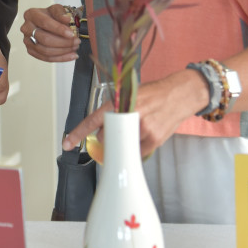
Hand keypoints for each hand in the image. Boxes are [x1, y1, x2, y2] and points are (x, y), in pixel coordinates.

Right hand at [20, 4, 79, 61]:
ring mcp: (27, 41)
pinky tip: (71, 55)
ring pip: (45, 51)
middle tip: (76, 42)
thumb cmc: (51, 15)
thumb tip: (66, 19)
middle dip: (63, 42)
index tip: (71, 34)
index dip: (59, 29)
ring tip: (75, 48)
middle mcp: (26, 28)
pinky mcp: (31, 50)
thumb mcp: (57, 9)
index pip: (45, 23)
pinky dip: (60, 58)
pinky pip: (46, 58)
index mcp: (31, 14)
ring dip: (63, 51)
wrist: (46, 22)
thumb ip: (61, 13)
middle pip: (45, 39)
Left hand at [62, 70, 207, 158]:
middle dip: (108, 137)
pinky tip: (144, 136)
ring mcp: (143, 129)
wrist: (180, 95)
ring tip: (137, 128)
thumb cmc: (154, 93)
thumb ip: (116, 109)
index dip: (79, 132)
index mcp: (122, 101)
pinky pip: (136, 153)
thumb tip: (101, 128)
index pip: (94, 119)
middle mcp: (130, 114)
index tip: (67, 143)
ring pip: (121, 147)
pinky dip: (136, 148)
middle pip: (106, 137)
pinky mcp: (154, 140)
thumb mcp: (131, 94)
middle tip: (119, 129)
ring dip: (123, 143)